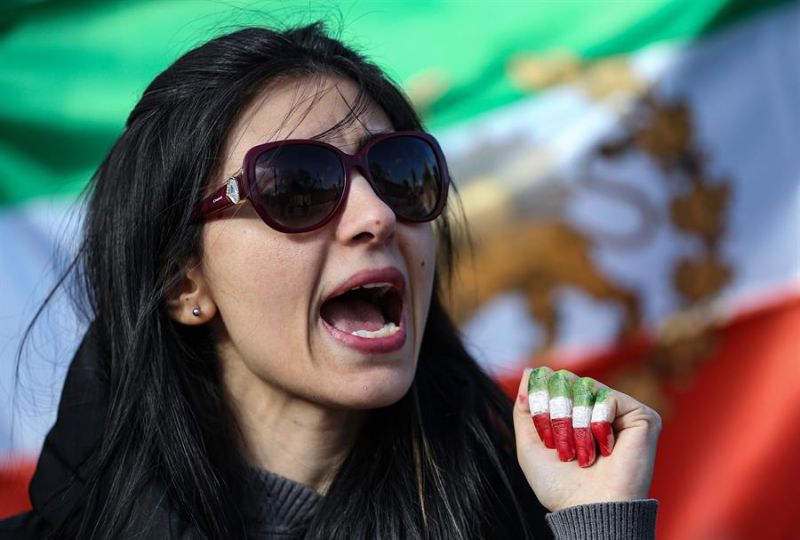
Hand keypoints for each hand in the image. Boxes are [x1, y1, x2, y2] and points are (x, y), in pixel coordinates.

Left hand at [513, 367, 660, 511]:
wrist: (588, 509)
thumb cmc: (560, 484)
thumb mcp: (530, 443)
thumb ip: (525, 407)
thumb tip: (530, 370)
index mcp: (576, 413)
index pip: (553, 380)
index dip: (541, 399)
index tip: (543, 432)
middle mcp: (600, 408)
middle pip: (567, 379)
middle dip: (556, 413)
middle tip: (562, 448)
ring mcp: (622, 411)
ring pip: (585, 387)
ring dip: (575, 423)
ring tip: (582, 454)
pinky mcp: (643, 416)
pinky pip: (608, 398)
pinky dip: (597, 424)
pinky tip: (606, 450)